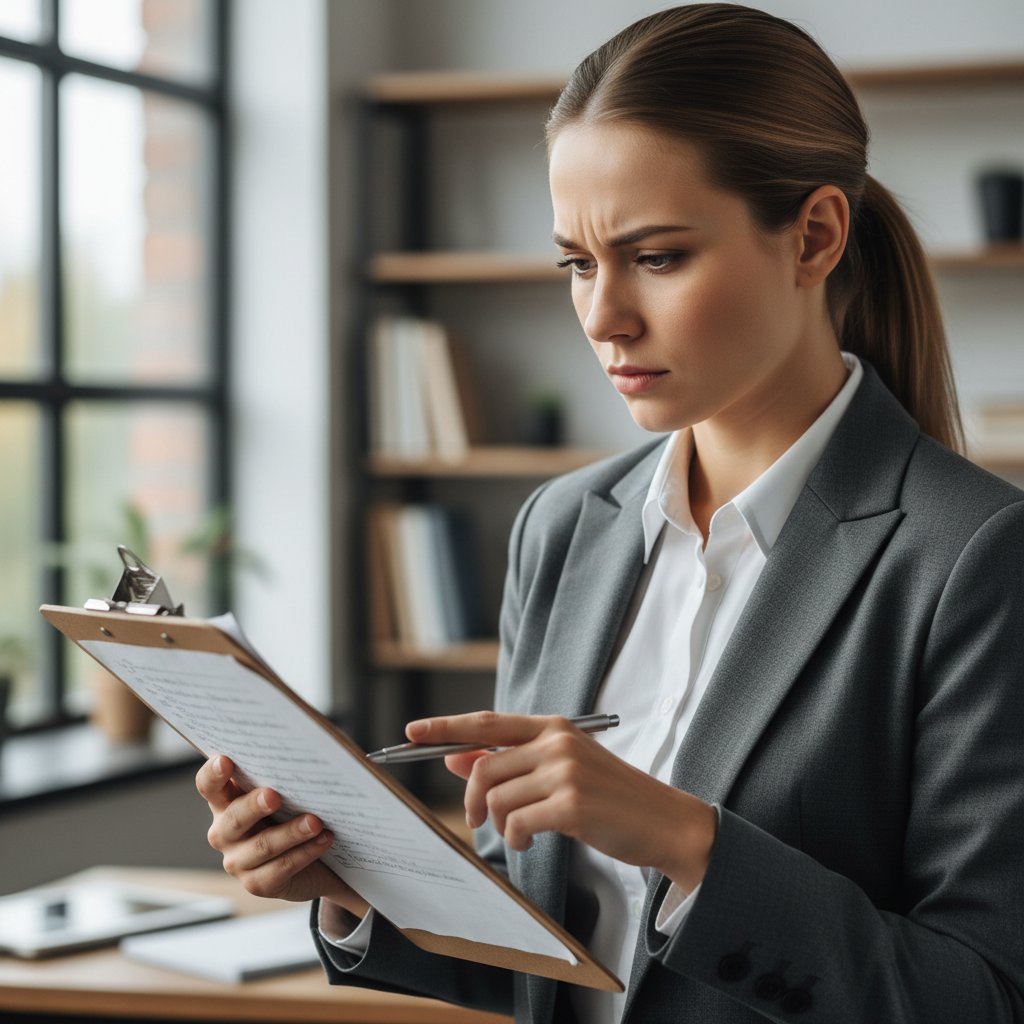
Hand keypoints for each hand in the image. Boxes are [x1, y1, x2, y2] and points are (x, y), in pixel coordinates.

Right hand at [196, 755, 367, 915]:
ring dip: (291, 832)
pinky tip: (324, 839)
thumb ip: (282, 775)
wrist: (316, 860)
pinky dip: (305, 852)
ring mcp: (238, 861)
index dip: (213, 774)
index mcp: (226, 802)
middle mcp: (225, 832)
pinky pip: (281, 868)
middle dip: (254, 805)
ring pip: (262, 845)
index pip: (209, 786)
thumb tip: (305, 749)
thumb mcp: (286, 793)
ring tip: (316, 821)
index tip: (225, 761)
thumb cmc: (295, 813)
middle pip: (234, 818)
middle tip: (275, 795)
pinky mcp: (257, 883)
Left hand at [406, 712, 717, 894]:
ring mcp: (564, 771)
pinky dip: (517, 838)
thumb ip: (511, 760)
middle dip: (472, 798)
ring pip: (497, 797)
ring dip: (500, 824)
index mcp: (553, 728)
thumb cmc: (610, 797)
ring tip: (521, 832)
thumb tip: (456, 756)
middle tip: (477, 819)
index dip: (445, 727)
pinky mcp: (571, 803)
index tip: (412, 732)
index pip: (486, 721)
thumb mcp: (560, 769)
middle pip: (483, 765)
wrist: (664, 821)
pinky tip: (532, 840)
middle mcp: (556, 742)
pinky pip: (517, 823)